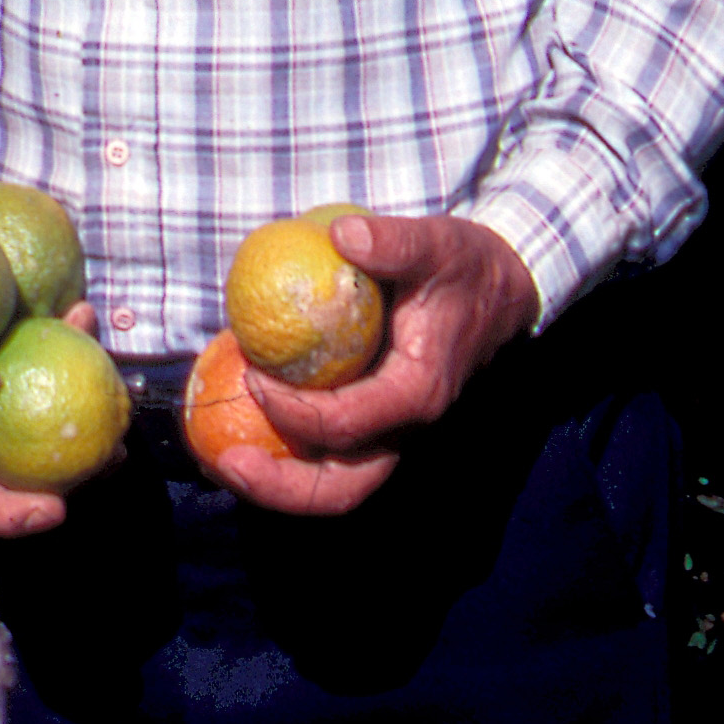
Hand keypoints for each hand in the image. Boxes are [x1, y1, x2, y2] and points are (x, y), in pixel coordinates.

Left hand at [220, 212, 542, 519]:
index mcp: (418, 391)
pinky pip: (328, 450)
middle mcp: (405, 425)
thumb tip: (340, 235)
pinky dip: (287, 446)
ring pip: (335, 482)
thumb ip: (394, 242)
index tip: (255, 375)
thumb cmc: (463, 265)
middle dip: (281, 487)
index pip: (349, 424)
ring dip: (279, 481)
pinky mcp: (376, 419)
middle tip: (226, 463)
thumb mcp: (437, 243)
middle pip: (343, 487)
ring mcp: (390, 428)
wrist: (501, 288)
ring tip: (222, 459)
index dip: (296, 412)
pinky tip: (244, 416)